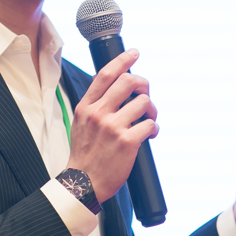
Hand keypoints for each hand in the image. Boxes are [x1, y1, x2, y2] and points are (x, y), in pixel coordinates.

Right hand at [66, 49, 158, 202]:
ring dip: (152, 110)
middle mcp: (98, 113)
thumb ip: (95, 106)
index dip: (122, 60)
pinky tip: (150, 135)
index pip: (106, 75)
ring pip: (144, 102)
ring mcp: (113, 127)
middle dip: (143, 84)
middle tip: (145, 94)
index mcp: (86, 107)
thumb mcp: (81, 124)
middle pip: (128, 81)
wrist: (83, 182)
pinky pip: (150, 125)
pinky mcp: (127, 142)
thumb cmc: (85, 154)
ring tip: (149, 120)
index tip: (134, 53)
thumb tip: (117, 90)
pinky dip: (154, 128)